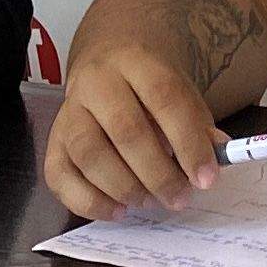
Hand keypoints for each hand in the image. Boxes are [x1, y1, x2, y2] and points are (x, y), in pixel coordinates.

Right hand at [40, 41, 223, 219]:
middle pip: (125, 129)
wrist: (108, 56)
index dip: (188, 142)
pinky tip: (118, 210)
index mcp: (136, 61)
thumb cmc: (150, 85)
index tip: (206, 179)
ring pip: (88, 153)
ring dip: (124, 187)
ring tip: (150, 202)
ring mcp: (69, 110)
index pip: (164, 98)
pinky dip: (89, 201)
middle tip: (179, 198)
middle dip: (158, 174)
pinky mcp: (52, 139)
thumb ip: (198, 125)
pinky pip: (59, 176)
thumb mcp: (181, 91)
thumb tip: (214, 162)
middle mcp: (96, 81)